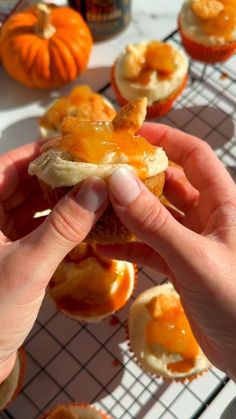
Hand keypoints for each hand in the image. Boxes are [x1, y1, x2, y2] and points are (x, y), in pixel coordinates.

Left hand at [0, 142, 107, 382]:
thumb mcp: (29, 266)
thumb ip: (64, 227)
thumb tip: (97, 189)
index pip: (8, 166)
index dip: (40, 153)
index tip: (74, 147)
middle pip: (22, 183)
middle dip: (57, 176)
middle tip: (91, 169)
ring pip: (31, 205)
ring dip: (60, 200)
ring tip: (92, 191)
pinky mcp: (10, 252)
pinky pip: (35, 227)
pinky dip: (57, 222)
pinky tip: (81, 220)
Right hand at [98, 123, 235, 379]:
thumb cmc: (234, 300)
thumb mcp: (193, 257)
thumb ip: (155, 222)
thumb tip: (118, 181)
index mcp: (223, 203)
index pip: (195, 156)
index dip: (166, 139)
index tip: (132, 134)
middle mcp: (208, 217)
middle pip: (170, 184)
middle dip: (139, 177)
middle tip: (102, 171)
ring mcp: (192, 242)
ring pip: (156, 217)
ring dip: (129, 212)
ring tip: (96, 205)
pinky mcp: (181, 266)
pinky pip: (151, 247)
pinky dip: (129, 244)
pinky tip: (105, 244)